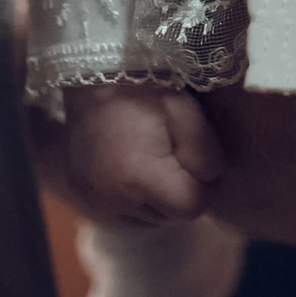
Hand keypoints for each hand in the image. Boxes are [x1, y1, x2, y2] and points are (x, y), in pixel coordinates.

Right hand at [57, 84, 227, 224]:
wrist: (91, 77)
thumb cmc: (143, 90)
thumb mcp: (185, 112)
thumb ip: (206, 153)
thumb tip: (211, 181)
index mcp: (139, 178)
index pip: (192, 207)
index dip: (205, 186)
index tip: (199, 158)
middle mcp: (113, 200)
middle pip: (170, 216)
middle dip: (182, 192)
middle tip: (177, 154)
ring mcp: (95, 202)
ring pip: (148, 218)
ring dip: (159, 198)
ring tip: (155, 160)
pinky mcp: (84, 197)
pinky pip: (124, 214)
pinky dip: (136, 199)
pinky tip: (135, 169)